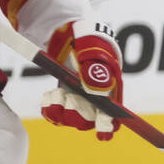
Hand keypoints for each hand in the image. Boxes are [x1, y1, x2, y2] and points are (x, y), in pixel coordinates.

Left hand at [42, 20, 123, 140]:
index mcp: (111, 84)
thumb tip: (99, 92)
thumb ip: (95, 70)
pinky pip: (58, 113)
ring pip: (73, 118)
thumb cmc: (85, 37)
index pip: (115, 112)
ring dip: (62, 111)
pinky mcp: (65, 94)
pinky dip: (51, 109)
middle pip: (92, 119)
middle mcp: (97, 94)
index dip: (110, 125)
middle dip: (78, 114)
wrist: (66, 29)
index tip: (103, 134)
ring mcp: (80, 96)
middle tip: (66, 98)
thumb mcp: (91, 49)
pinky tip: (48, 99)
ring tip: (53, 95)